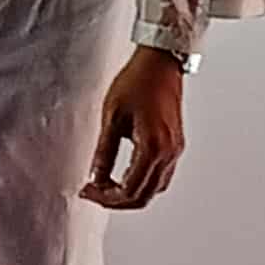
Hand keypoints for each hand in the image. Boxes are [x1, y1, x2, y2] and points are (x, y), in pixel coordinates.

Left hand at [79, 47, 185, 210]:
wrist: (160, 63)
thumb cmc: (137, 82)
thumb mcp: (112, 117)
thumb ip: (104, 151)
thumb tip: (96, 176)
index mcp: (153, 147)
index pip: (129, 190)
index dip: (106, 197)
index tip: (88, 191)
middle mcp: (168, 153)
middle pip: (143, 196)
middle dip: (116, 200)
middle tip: (94, 192)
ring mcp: (175, 150)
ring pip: (154, 189)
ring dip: (130, 194)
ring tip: (106, 186)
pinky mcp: (176, 144)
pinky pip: (161, 176)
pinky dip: (143, 183)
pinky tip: (125, 176)